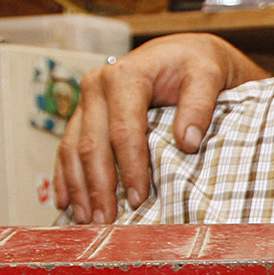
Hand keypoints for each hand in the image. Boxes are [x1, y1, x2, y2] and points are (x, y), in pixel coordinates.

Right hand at [55, 32, 267, 222]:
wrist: (181, 54)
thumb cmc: (194, 65)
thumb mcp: (207, 75)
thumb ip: (199, 105)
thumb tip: (187, 141)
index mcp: (126, 76)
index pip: (124, 130)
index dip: (129, 167)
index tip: (138, 197)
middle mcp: (98, 86)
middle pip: (92, 144)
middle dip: (99, 186)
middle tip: (107, 220)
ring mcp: (86, 101)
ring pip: (72, 149)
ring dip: (79, 188)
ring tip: (87, 220)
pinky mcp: (83, 115)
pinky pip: (66, 148)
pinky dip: (66, 177)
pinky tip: (67, 202)